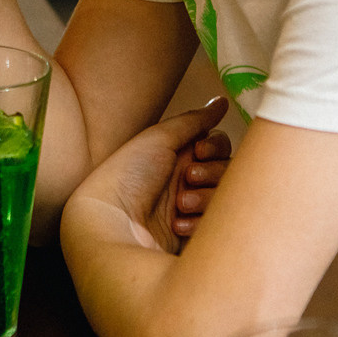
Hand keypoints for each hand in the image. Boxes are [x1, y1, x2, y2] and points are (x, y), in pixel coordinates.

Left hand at [71, 97, 226, 252]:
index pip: (219, 145)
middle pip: (227, 170)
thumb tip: (221, 101)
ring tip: (179, 205)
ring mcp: (190, 208)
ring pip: (223, 198)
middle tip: (186, 178)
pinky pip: (213, 226)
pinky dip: (198, 223)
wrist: (110, 222)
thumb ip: (195, 120)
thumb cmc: (128, 175)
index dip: (216, 147)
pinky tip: (176, 225)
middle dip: (211, 173)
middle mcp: (186, 179)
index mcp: (179, 154)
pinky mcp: (191, 235)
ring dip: (204, 198)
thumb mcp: (160, 138)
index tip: (199, 152)